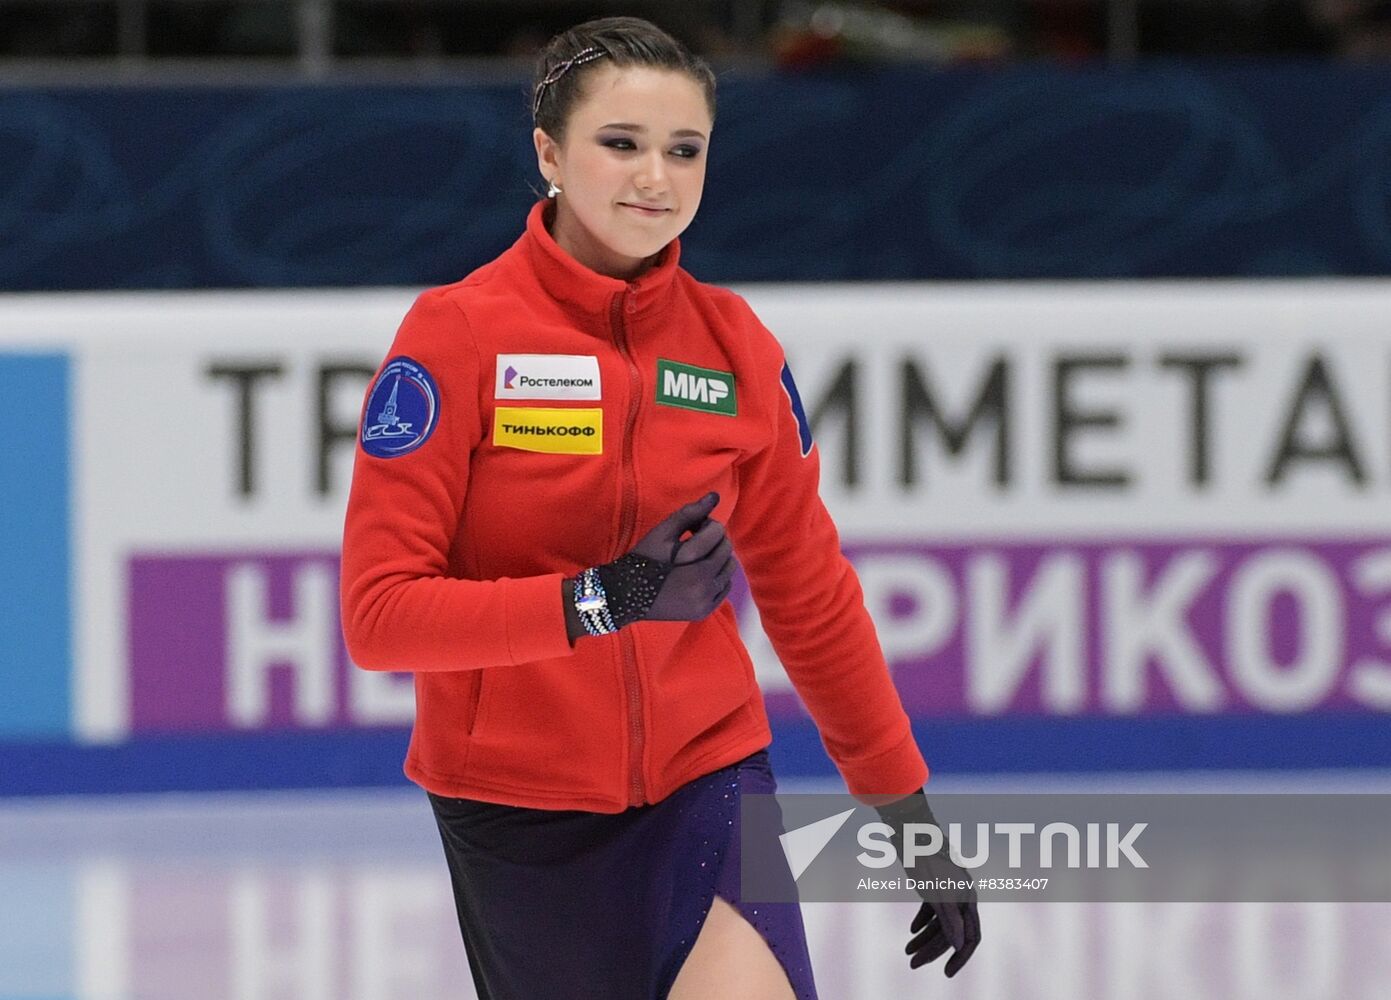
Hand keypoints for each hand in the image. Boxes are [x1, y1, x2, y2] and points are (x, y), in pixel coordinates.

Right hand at [564, 494, 736, 640]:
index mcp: (695, 566)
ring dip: (718, 557)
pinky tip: (700, 572)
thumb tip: (715, 496)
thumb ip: (689, 513)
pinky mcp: (704, 611)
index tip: (691, 527)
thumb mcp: (662, 533)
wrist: (626, 595)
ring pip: (729, 569)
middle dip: (714, 539)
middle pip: (726, 550)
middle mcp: (705, 587)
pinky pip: (724, 588)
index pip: (718, 533)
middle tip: (693, 539)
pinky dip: (717, 576)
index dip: (706, 524)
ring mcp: (706, 602)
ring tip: (697, 556)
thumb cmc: (644, 559)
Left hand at [875, 790, 981, 976]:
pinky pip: (932, 910)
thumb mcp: (935, 892)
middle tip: (912, 964)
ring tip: (906, 952)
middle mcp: (962, 895)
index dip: (960, 958)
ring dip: (924, 938)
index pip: (970, 937)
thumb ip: (949, 918)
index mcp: (968, 898)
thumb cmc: (923, 858)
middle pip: (951, 932)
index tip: (945, 973)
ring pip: (940, 922)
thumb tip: (959, 944)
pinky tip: (911, 932)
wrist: (910, 828)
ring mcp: (949, 889)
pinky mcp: (934, 883)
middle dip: (932, 950)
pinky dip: (922, 922)